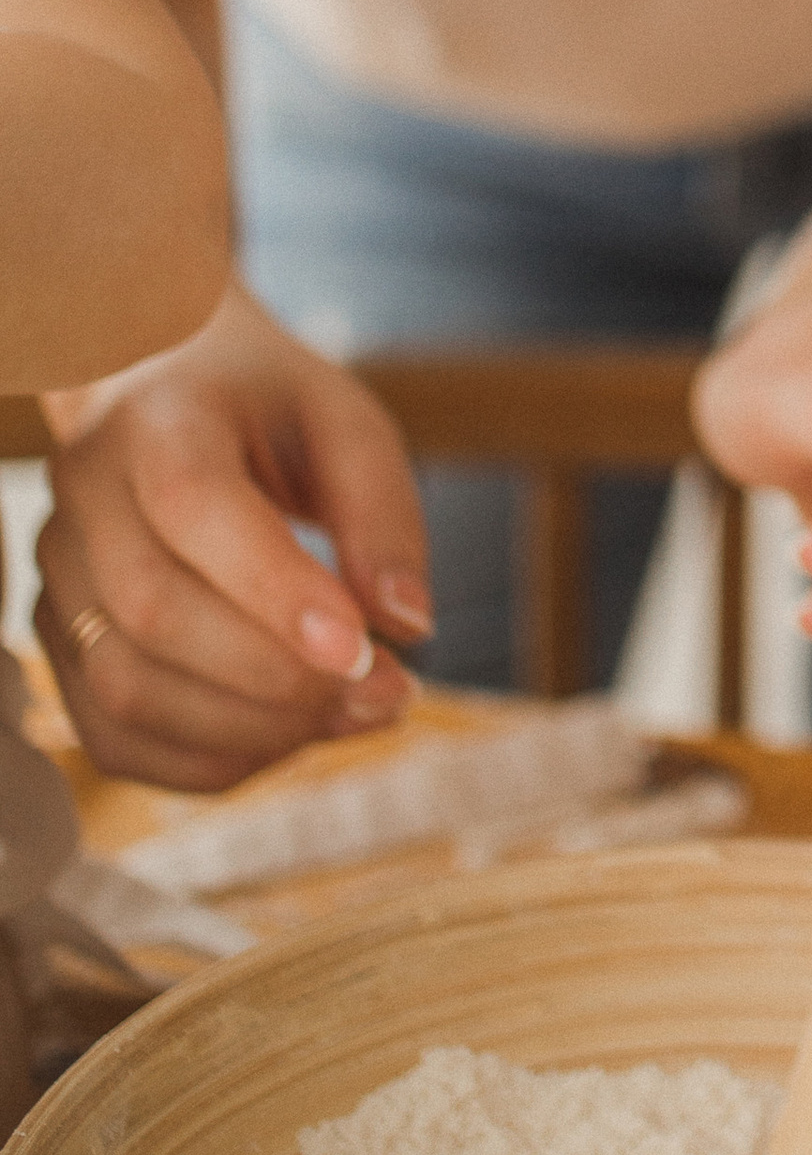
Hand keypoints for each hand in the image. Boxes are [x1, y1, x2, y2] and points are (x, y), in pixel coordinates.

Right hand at [36, 282, 429, 791]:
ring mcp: (60, 576)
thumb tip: (408, 626)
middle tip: (389, 693)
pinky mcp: (59, 642)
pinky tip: (287, 737)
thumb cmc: (268, 409)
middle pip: (154, 615)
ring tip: (351, 714)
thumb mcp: (346, 423)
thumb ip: (383, 514)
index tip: (365, 651)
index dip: (277, 593)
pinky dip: (208, 761)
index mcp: (158, 419)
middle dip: (281, 680)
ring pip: (126, 690)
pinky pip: (114, 738)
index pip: (194, 507)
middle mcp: (86, 495)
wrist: (164, 392)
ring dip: (252, 731)